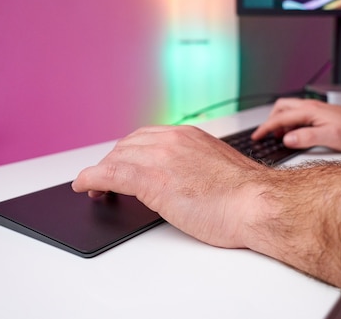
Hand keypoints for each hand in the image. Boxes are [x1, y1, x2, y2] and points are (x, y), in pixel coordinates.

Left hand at [72, 125, 272, 248]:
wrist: (257, 203)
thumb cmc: (247, 194)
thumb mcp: (219, 169)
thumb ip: (198, 166)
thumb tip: (189, 179)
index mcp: (190, 137)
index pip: (147, 137)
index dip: (130, 151)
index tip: (124, 161)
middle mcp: (172, 141)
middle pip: (127, 145)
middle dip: (113, 160)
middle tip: (105, 177)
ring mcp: (160, 158)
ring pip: (116, 158)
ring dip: (101, 172)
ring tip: (93, 186)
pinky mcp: (150, 180)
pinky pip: (109, 174)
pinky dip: (90, 179)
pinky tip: (84, 186)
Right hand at [251, 98, 340, 150]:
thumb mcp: (330, 138)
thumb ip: (306, 137)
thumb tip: (287, 138)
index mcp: (310, 111)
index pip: (280, 118)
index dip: (266, 128)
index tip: (257, 136)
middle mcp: (311, 107)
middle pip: (281, 108)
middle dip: (270, 120)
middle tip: (266, 135)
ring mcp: (315, 109)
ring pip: (289, 110)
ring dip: (280, 121)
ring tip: (279, 136)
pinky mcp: (320, 114)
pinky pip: (298, 114)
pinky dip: (290, 122)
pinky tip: (295, 133)